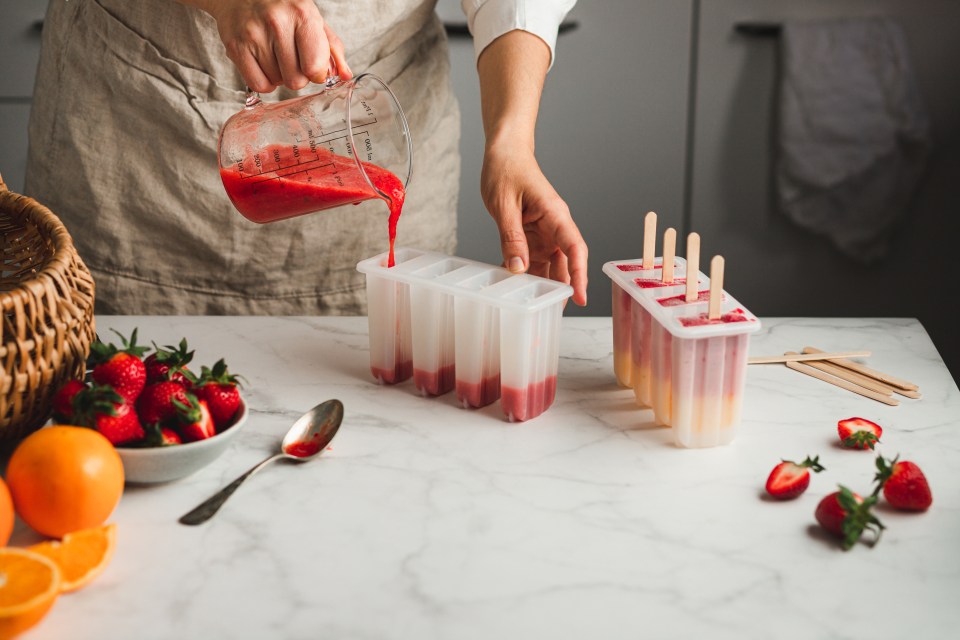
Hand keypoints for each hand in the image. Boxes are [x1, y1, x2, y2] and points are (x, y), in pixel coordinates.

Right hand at [192, 0, 351, 91]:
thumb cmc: (282, 9)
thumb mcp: (312, 20)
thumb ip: (332, 49)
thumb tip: (345, 75)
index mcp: (302, 14)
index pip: (314, 67)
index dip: (316, 73)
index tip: (312, 65)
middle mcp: (276, 23)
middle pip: (296, 80)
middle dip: (297, 75)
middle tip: (290, 57)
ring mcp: (253, 35)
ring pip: (278, 83)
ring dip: (279, 75)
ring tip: (274, 54)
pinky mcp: (235, 47)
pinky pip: (259, 85)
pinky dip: (264, 81)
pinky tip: (263, 63)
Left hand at [481, 143, 587, 305]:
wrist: (504, 152)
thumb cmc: (506, 169)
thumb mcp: (504, 206)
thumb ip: (511, 238)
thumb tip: (518, 269)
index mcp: (555, 214)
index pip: (574, 247)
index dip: (579, 274)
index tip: (579, 296)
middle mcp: (555, 224)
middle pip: (564, 261)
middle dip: (561, 287)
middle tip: (552, 312)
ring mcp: (544, 230)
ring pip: (549, 262)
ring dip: (542, 282)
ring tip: (534, 304)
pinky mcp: (532, 232)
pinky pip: (532, 256)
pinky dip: (525, 271)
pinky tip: (515, 284)